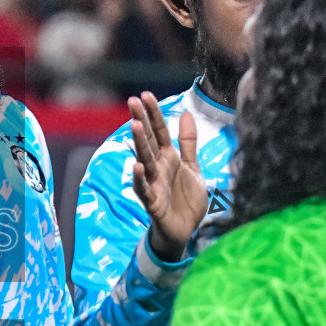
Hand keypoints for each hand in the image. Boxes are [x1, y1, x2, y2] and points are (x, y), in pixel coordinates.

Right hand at [130, 93, 207, 262]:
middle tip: (133, 101)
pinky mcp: (152, 202)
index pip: (159, 131)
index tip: (145, 95)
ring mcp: (153, 184)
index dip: (153, 114)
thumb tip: (185, 113)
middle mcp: (158, 168)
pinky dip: (140, 178)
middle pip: (149, 141)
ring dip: (139, 144)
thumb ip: (188, 142)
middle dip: (141, 121)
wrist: (186, 231)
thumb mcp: (192, 167)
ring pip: (145, 160)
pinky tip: (137, 165)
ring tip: (135, 125)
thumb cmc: (185, 199)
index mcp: (168, 158)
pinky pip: (144, 189)